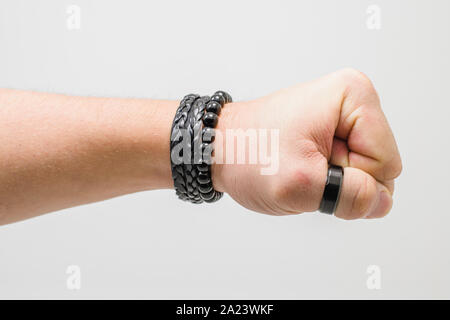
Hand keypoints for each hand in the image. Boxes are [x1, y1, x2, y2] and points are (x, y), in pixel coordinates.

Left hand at [213, 69, 401, 219]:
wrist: (220, 148)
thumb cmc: (249, 154)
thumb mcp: (301, 183)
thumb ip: (351, 197)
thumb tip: (381, 203)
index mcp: (353, 97)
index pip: (386, 164)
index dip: (350, 181)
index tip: (313, 169)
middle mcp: (353, 101)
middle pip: (379, 166)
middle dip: (342, 181)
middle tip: (305, 170)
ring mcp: (343, 117)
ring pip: (364, 172)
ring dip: (332, 181)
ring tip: (300, 166)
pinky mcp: (333, 132)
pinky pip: (347, 169)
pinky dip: (326, 177)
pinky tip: (302, 166)